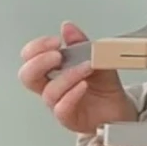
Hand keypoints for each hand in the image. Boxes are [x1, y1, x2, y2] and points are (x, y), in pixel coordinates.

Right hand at [18, 21, 135, 133]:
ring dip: (68, 76)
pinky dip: (72, 94)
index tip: (55, 41)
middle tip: (57, 55)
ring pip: (49, 92)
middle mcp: (51, 87)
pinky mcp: (69, 118)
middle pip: (28, 76)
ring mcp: (58, 104)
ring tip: (86, 67)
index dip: (37, 48)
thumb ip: (81, 43)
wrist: (118, 108)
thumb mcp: (96, 58)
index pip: (30, 58)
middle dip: (39, 62)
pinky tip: (83, 85)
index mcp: (52, 71)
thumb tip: (67, 27)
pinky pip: (62, 109)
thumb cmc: (103, 86)